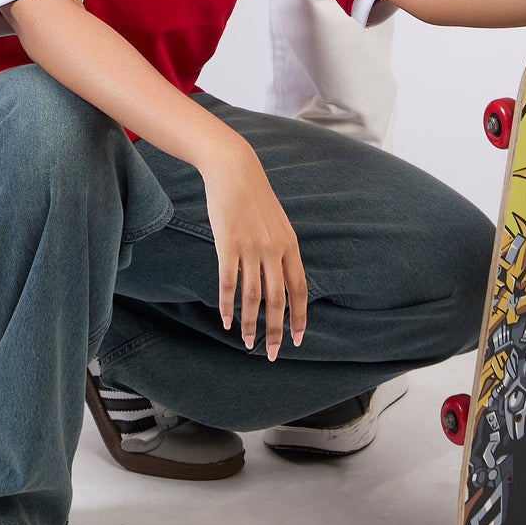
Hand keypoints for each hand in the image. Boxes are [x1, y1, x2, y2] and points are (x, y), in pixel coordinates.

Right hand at [200, 138, 307, 359]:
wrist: (235, 170)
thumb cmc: (255, 198)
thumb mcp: (278, 224)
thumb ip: (282, 251)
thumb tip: (285, 280)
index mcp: (290, 245)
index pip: (299, 289)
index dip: (299, 317)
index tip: (297, 340)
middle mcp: (274, 250)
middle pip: (278, 300)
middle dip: (276, 331)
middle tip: (271, 354)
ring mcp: (251, 248)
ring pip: (253, 297)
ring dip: (251, 324)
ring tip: (248, 343)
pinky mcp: (228, 245)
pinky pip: (228, 283)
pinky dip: (227, 306)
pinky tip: (226, 321)